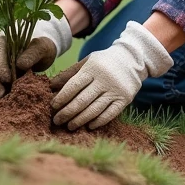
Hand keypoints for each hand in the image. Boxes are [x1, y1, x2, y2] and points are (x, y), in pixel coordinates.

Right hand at [0, 16, 72, 97]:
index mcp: (4, 38)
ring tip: (1, 98)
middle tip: (1, 93)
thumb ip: (32, 54)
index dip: (1, 65)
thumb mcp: (42, 48)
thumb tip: (19, 65)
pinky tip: (1, 100)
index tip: (7, 79)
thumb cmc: (42, 46)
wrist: (41, 51)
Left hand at [50, 21, 172, 129]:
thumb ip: (70, 73)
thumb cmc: (104, 62)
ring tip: (70, 126)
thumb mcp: (87, 61)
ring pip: (95, 109)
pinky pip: (110, 114)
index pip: (74, 85)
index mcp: (93, 68)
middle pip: (82, 100)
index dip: (62, 97)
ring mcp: (115, 90)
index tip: (52, 106)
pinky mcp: (125, 99)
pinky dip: (98, 121)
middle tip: (57, 121)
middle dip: (67, 112)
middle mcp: (104, 79)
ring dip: (80, 120)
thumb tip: (51, 86)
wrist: (133, 59)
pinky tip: (89, 126)